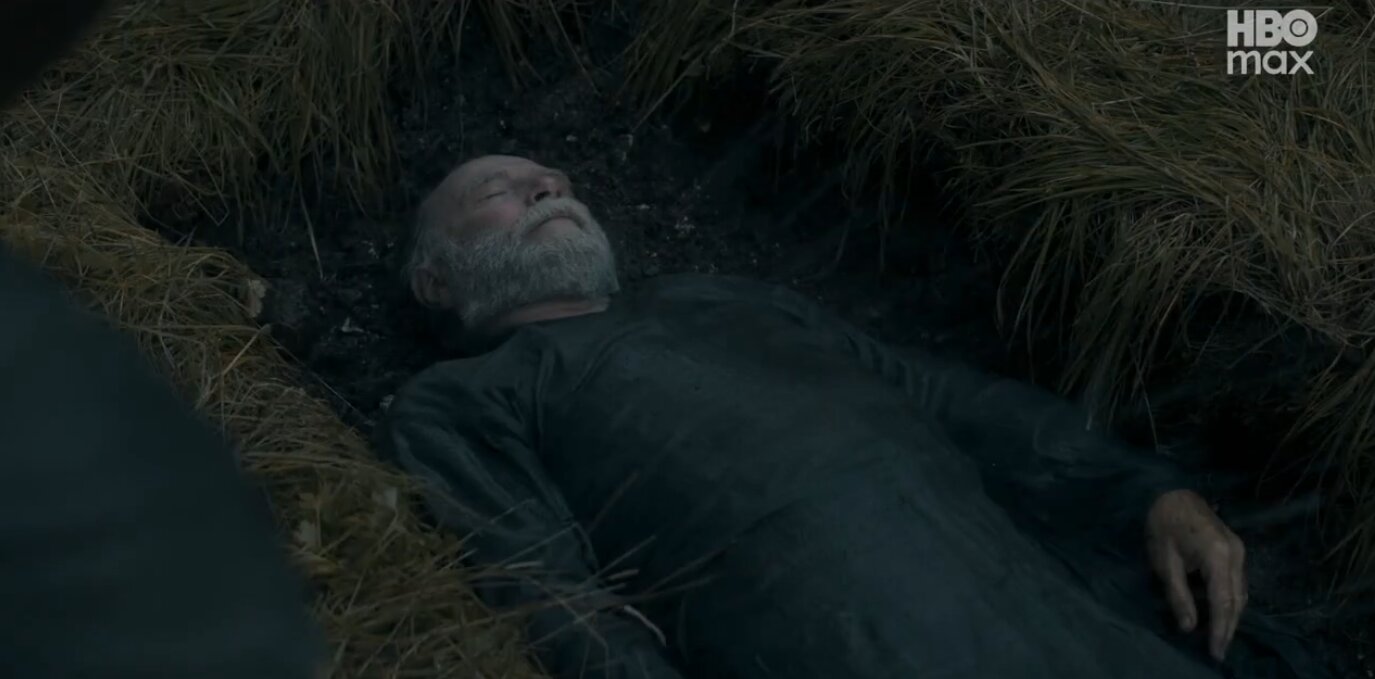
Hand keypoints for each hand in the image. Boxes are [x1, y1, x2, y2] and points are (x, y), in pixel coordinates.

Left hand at [1145, 489, 1247, 660]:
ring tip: (1219, 638)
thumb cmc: (1162, 524)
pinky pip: (1238, 582)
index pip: (1223, 601)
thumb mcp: (1164, 562)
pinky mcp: (1236, 549)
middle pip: (1237, 600)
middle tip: (1218, 652)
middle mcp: (1236, 554)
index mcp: (1218, 555)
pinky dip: (1230, 601)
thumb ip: (1178, 595)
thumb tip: (1189, 627)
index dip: (1220, 629)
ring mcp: (1240, 550)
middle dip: (1229, 628)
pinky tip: (1220, 614)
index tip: (1215, 652)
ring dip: (1232, 616)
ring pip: (1241, 592)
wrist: (1172, 492)